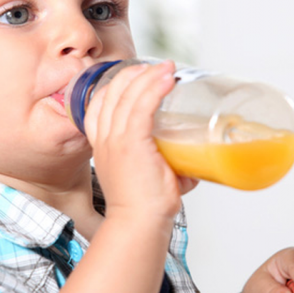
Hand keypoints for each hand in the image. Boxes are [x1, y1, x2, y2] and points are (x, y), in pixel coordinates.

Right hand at [84, 60, 192, 220]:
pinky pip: (140, 107)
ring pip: (128, 95)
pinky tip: (167, 79)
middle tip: (159, 67)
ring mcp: (116, 140)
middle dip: (135, 73)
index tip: (138, 74)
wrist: (139, 225)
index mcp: (102, 144)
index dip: (117, 82)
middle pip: (113, 92)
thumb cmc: (145, 207)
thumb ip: (167, 166)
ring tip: (168, 67)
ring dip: (149, 76)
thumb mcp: (147, 176)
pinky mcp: (131, 144)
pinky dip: (154, 89)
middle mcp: (105, 138)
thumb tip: (194, 164)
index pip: (99, 102)